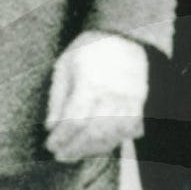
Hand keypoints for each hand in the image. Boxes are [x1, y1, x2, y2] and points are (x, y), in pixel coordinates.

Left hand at [45, 32, 148, 162]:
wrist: (123, 33)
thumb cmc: (88, 49)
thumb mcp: (64, 65)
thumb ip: (57, 97)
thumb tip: (51, 126)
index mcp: (89, 82)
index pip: (74, 121)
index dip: (62, 138)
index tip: (50, 145)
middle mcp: (112, 93)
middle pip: (93, 132)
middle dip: (75, 148)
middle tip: (61, 156)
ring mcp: (129, 98)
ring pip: (114, 134)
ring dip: (94, 149)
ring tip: (78, 153)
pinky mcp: (141, 100)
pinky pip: (132, 127)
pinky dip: (118, 139)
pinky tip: (103, 144)